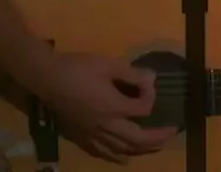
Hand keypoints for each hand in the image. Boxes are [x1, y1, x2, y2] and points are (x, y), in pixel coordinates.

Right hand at [43, 52, 176, 163]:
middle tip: (172, 133)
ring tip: (156, 147)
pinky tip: (124, 157)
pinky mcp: (82, 138)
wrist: (48, 79)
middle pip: (138, 139)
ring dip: (143, 151)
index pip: (144, 109)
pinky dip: (117, 157)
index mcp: (114, 107)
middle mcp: (107, 126)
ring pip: (122, 151)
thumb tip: (153, 79)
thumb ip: (132, 73)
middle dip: (158, 138)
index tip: (150, 83)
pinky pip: (103, 154)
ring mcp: (94, 136)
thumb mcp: (108, 64)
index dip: (151, 96)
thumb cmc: (79, 68)